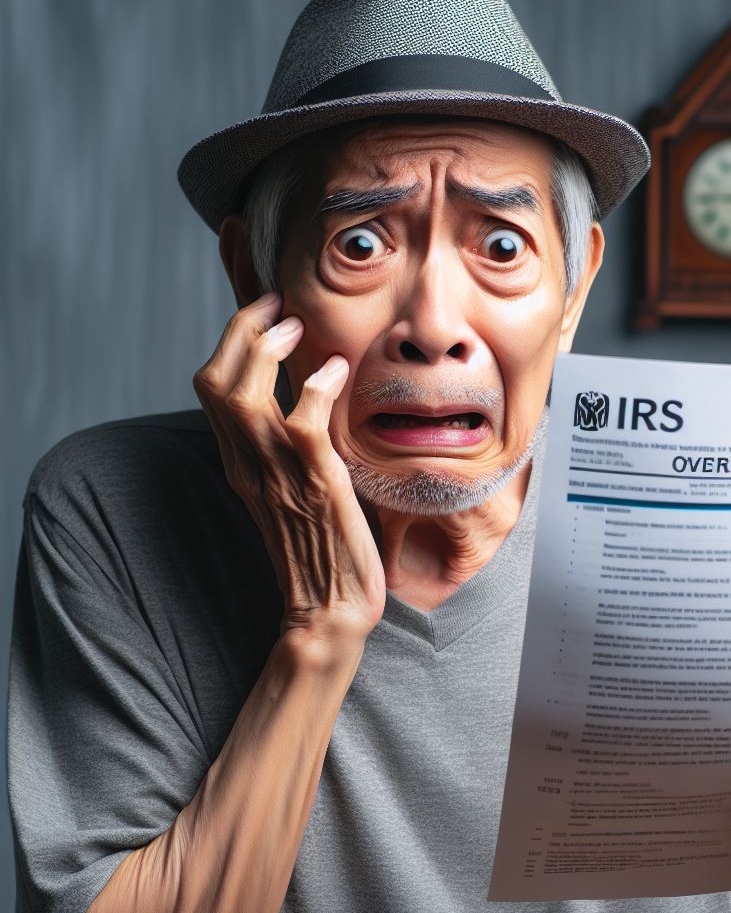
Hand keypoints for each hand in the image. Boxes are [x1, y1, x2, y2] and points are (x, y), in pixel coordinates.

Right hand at [193, 291, 385, 653]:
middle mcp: (248, 464)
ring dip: (266, 351)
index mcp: (240, 462)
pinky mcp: (314, 484)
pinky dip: (317, 389)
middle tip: (276, 303)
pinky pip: (303, 422)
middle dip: (239, 328)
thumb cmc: (324, 548)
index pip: (213, 386)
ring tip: (295, 327)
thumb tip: (310, 399)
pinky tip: (336, 372)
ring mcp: (277, 474)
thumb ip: (290, 446)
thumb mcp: (295, 488)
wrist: (330, 609)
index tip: (258, 303)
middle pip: (215, 380)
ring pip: (243, 395)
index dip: (228, 336)